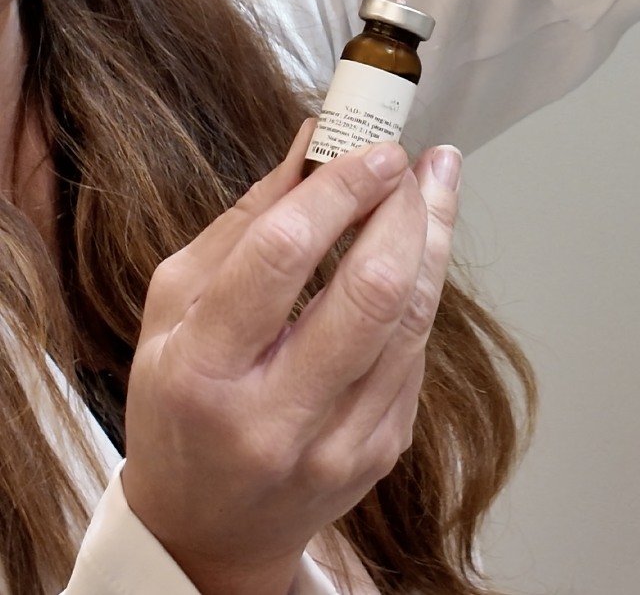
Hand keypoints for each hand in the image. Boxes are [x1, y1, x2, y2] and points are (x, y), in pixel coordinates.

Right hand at [121, 123, 461, 594]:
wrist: (207, 528)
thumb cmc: (180, 401)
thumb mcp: (176, 303)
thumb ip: (246, 218)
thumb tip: (314, 141)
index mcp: (203, 370)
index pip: (282, 256)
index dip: (340, 189)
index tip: (373, 146)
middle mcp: (273, 416)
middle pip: (373, 289)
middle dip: (404, 207)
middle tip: (408, 162)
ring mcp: (336, 444)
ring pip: (413, 318)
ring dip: (432, 237)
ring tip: (432, 185)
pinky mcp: (379, 452)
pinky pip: (417, 352)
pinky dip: (423, 289)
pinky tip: (417, 252)